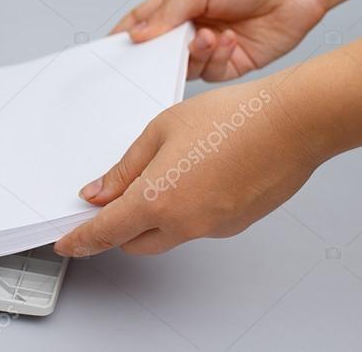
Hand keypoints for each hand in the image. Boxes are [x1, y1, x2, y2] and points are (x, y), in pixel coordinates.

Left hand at [54, 80, 323, 256]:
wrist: (293, 124)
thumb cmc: (233, 118)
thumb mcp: (161, 130)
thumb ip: (126, 167)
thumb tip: (100, 193)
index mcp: (158, 199)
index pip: (106, 231)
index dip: (82, 240)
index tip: (67, 243)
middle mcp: (185, 223)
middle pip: (134, 242)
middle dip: (117, 227)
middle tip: (110, 199)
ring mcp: (213, 228)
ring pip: (167, 235)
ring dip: (154, 218)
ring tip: (165, 171)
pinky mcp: (235, 224)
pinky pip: (197, 225)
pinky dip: (185, 209)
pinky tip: (197, 173)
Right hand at [113, 0, 327, 80]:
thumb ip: (166, 14)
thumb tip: (138, 35)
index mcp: (178, 3)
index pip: (142, 22)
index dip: (125, 35)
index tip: (113, 48)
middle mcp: (192, 26)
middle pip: (161, 50)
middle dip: (160, 54)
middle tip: (162, 51)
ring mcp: (211, 46)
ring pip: (185, 66)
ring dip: (195, 54)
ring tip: (209, 36)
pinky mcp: (233, 62)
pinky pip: (212, 72)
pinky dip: (218, 58)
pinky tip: (230, 39)